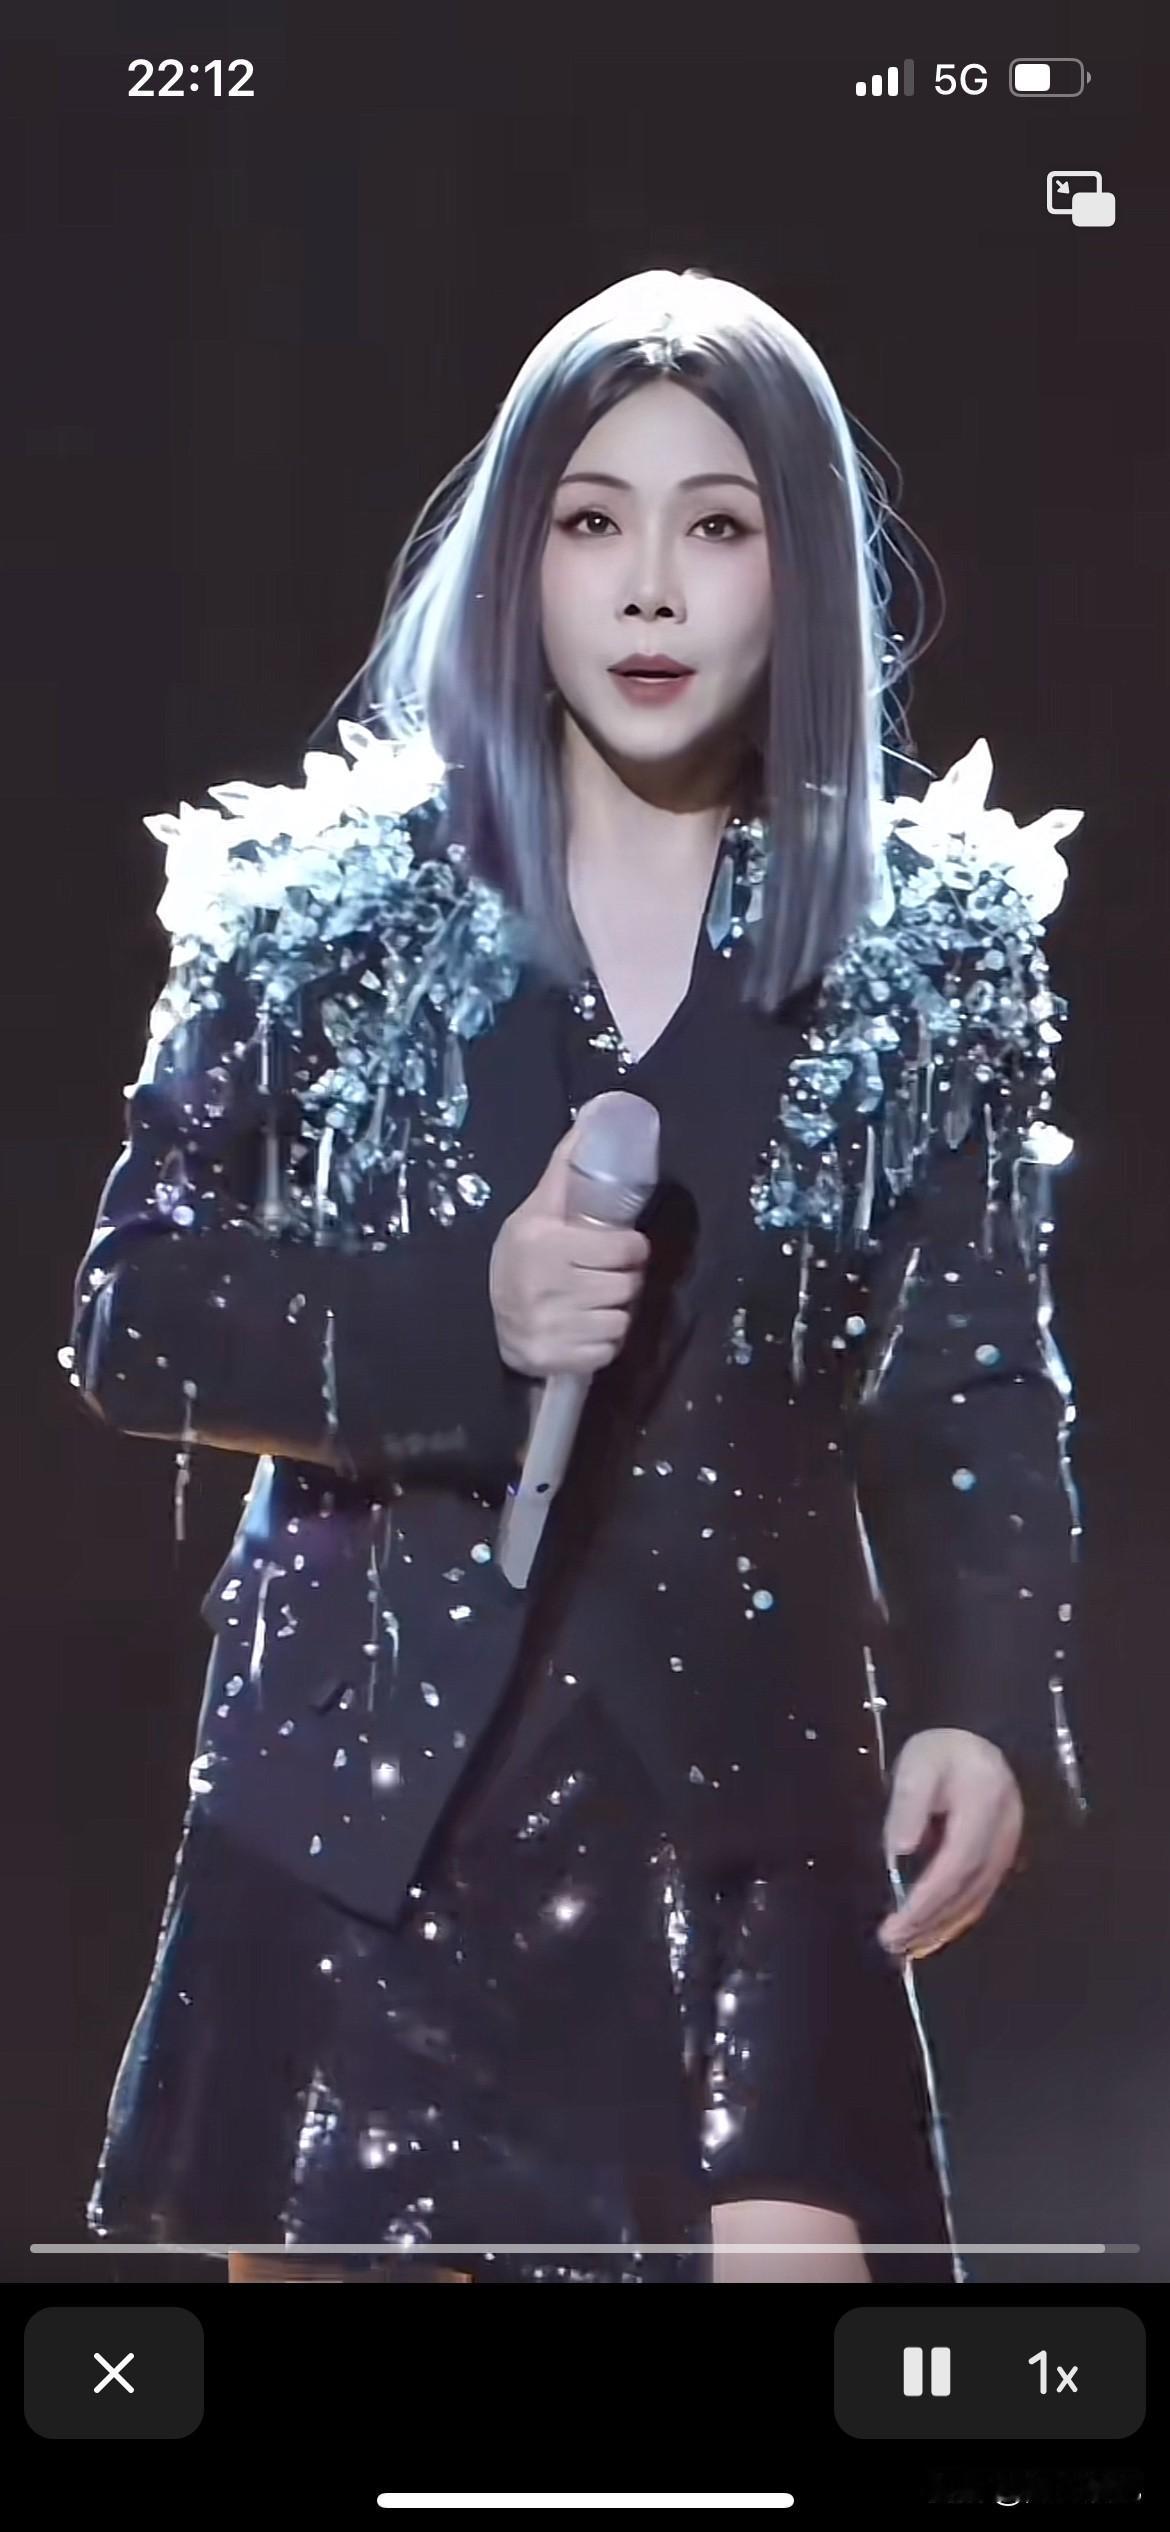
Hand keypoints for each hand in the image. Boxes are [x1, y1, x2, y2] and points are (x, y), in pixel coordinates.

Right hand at [489, 1103, 650, 1379]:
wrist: (486, 1318)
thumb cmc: (522, 1257)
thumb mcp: (537, 1210)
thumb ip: (566, 1168)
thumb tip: (595, 1116)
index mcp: (544, 1242)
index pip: (626, 1249)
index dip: (632, 1250)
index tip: (622, 1250)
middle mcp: (545, 1285)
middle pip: (627, 1287)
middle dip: (623, 1282)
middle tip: (604, 1278)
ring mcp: (548, 1326)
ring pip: (621, 1320)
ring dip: (614, 1314)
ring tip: (592, 1304)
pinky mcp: (553, 1359)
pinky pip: (607, 1351)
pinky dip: (602, 1344)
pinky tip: (582, 1330)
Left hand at [877, 1728, 1024, 1960]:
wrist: (978, 1742)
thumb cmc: (942, 1751)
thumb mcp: (918, 1763)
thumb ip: (910, 1803)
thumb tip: (901, 1849)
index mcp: (984, 1804)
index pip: (957, 1862)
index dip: (928, 1898)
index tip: (896, 1922)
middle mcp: (1003, 1833)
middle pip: (968, 1889)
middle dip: (930, 1922)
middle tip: (892, 1944)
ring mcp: (1007, 1849)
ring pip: (976, 1899)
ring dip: (941, 1928)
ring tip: (906, 1949)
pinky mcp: (1001, 1859)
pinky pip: (979, 1896)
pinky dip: (954, 1920)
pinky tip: (931, 1934)